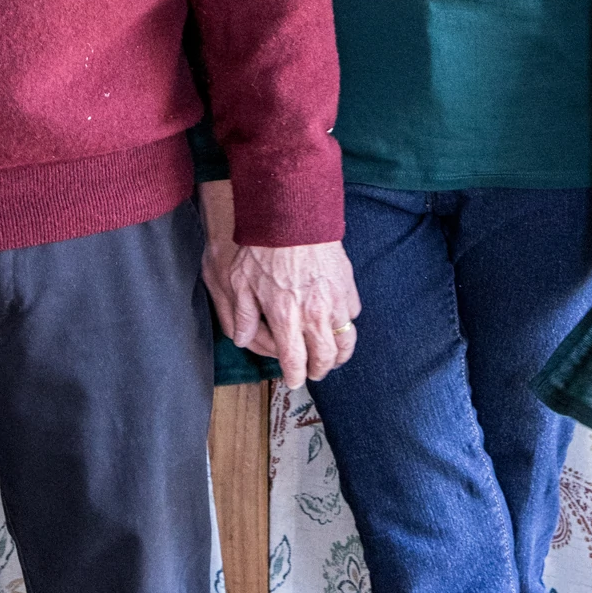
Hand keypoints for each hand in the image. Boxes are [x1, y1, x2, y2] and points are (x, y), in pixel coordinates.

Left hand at [198, 180, 359, 387]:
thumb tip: (242, 339)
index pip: (295, 361)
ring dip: (338, 354)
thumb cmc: (261, 245)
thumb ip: (241, 314)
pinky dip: (346, 325)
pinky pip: (353, 315)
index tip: (293, 379)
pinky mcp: (347, 284)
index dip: (295, 376)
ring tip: (331, 357)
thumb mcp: (238, 280)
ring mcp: (334, 299)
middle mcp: (313, 313)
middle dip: (319, 371)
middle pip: (324, 358)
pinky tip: (337, 323)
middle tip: (313, 372)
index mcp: (285, 316)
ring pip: (345, 342)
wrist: (291, 213)